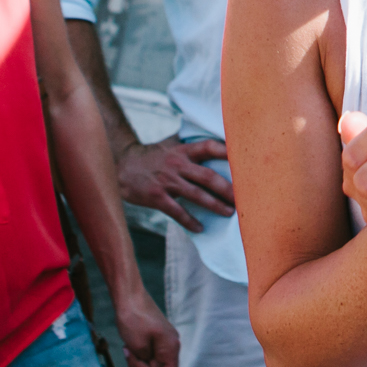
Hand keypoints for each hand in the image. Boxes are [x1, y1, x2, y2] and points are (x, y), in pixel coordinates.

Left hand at [112, 289, 179, 366]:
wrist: (129, 295)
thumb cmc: (133, 318)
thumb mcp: (137, 346)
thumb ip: (146, 363)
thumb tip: (150, 366)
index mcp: (171, 348)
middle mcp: (171, 344)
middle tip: (126, 352)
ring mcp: (164, 339)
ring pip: (151, 361)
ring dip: (137, 359)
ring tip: (127, 344)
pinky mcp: (156, 335)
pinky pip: (148, 352)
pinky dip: (137, 352)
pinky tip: (129, 341)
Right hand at [118, 138, 234, 232]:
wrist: (122, 166)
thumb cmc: (153, 156)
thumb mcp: (172, 144)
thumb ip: (192, 143)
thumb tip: (219, 138)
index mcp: (183, 150)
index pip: (208, 146)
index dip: (226, 151)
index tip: (244, 158)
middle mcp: (177, 164)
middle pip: (207, 176)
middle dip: (227, 188)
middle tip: (243, 198)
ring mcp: (167, 181)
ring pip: (196, 194)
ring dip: (214, 205)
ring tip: (229, 212)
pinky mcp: (156, 196)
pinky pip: (176, 211)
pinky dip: (189, 221)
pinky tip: (200, 228)